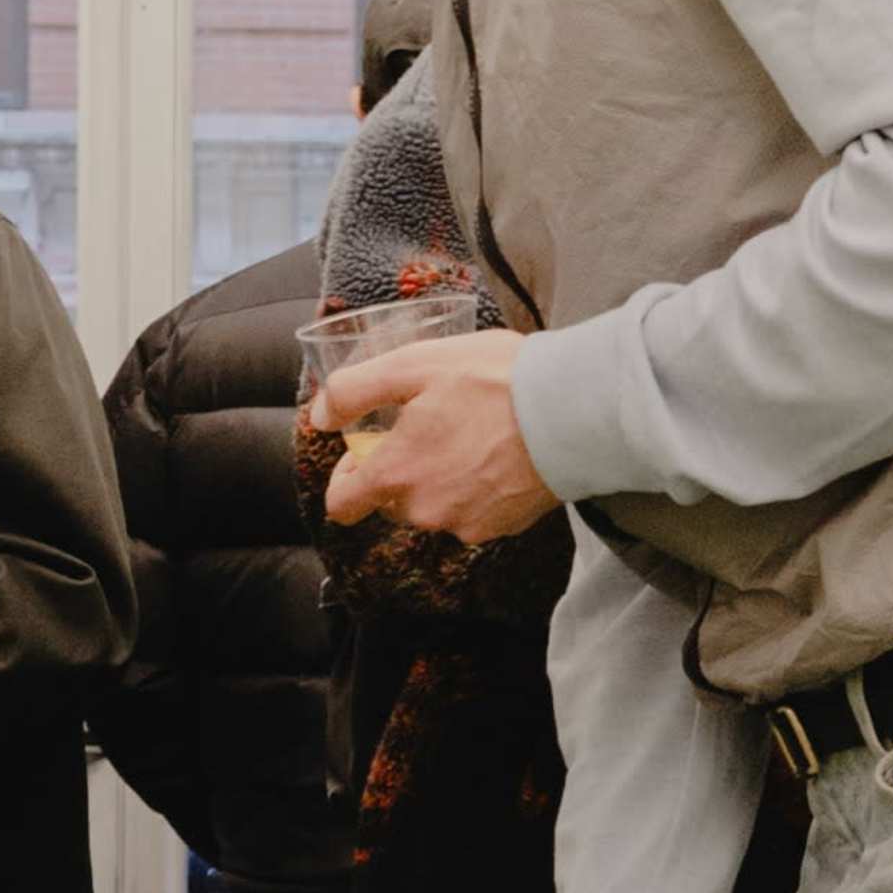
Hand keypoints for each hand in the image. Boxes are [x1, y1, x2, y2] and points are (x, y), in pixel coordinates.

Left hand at [321, 333, 557, 545]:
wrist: (573, 410)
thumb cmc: (494, 381)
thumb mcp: (414, 364)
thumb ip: (355, 390)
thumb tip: (320, 417)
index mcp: (396, 474)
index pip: (342, 505)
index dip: (345, 479)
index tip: (363, 455)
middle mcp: (424, 511)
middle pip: (391, 502)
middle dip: (400, 470)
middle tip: (429, 427)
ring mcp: (465, 524)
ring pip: (433, 507)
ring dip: (440, 479)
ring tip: (470, 435)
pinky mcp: (502, 529)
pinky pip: (472, 513)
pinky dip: (476, 489)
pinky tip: (497, 455)